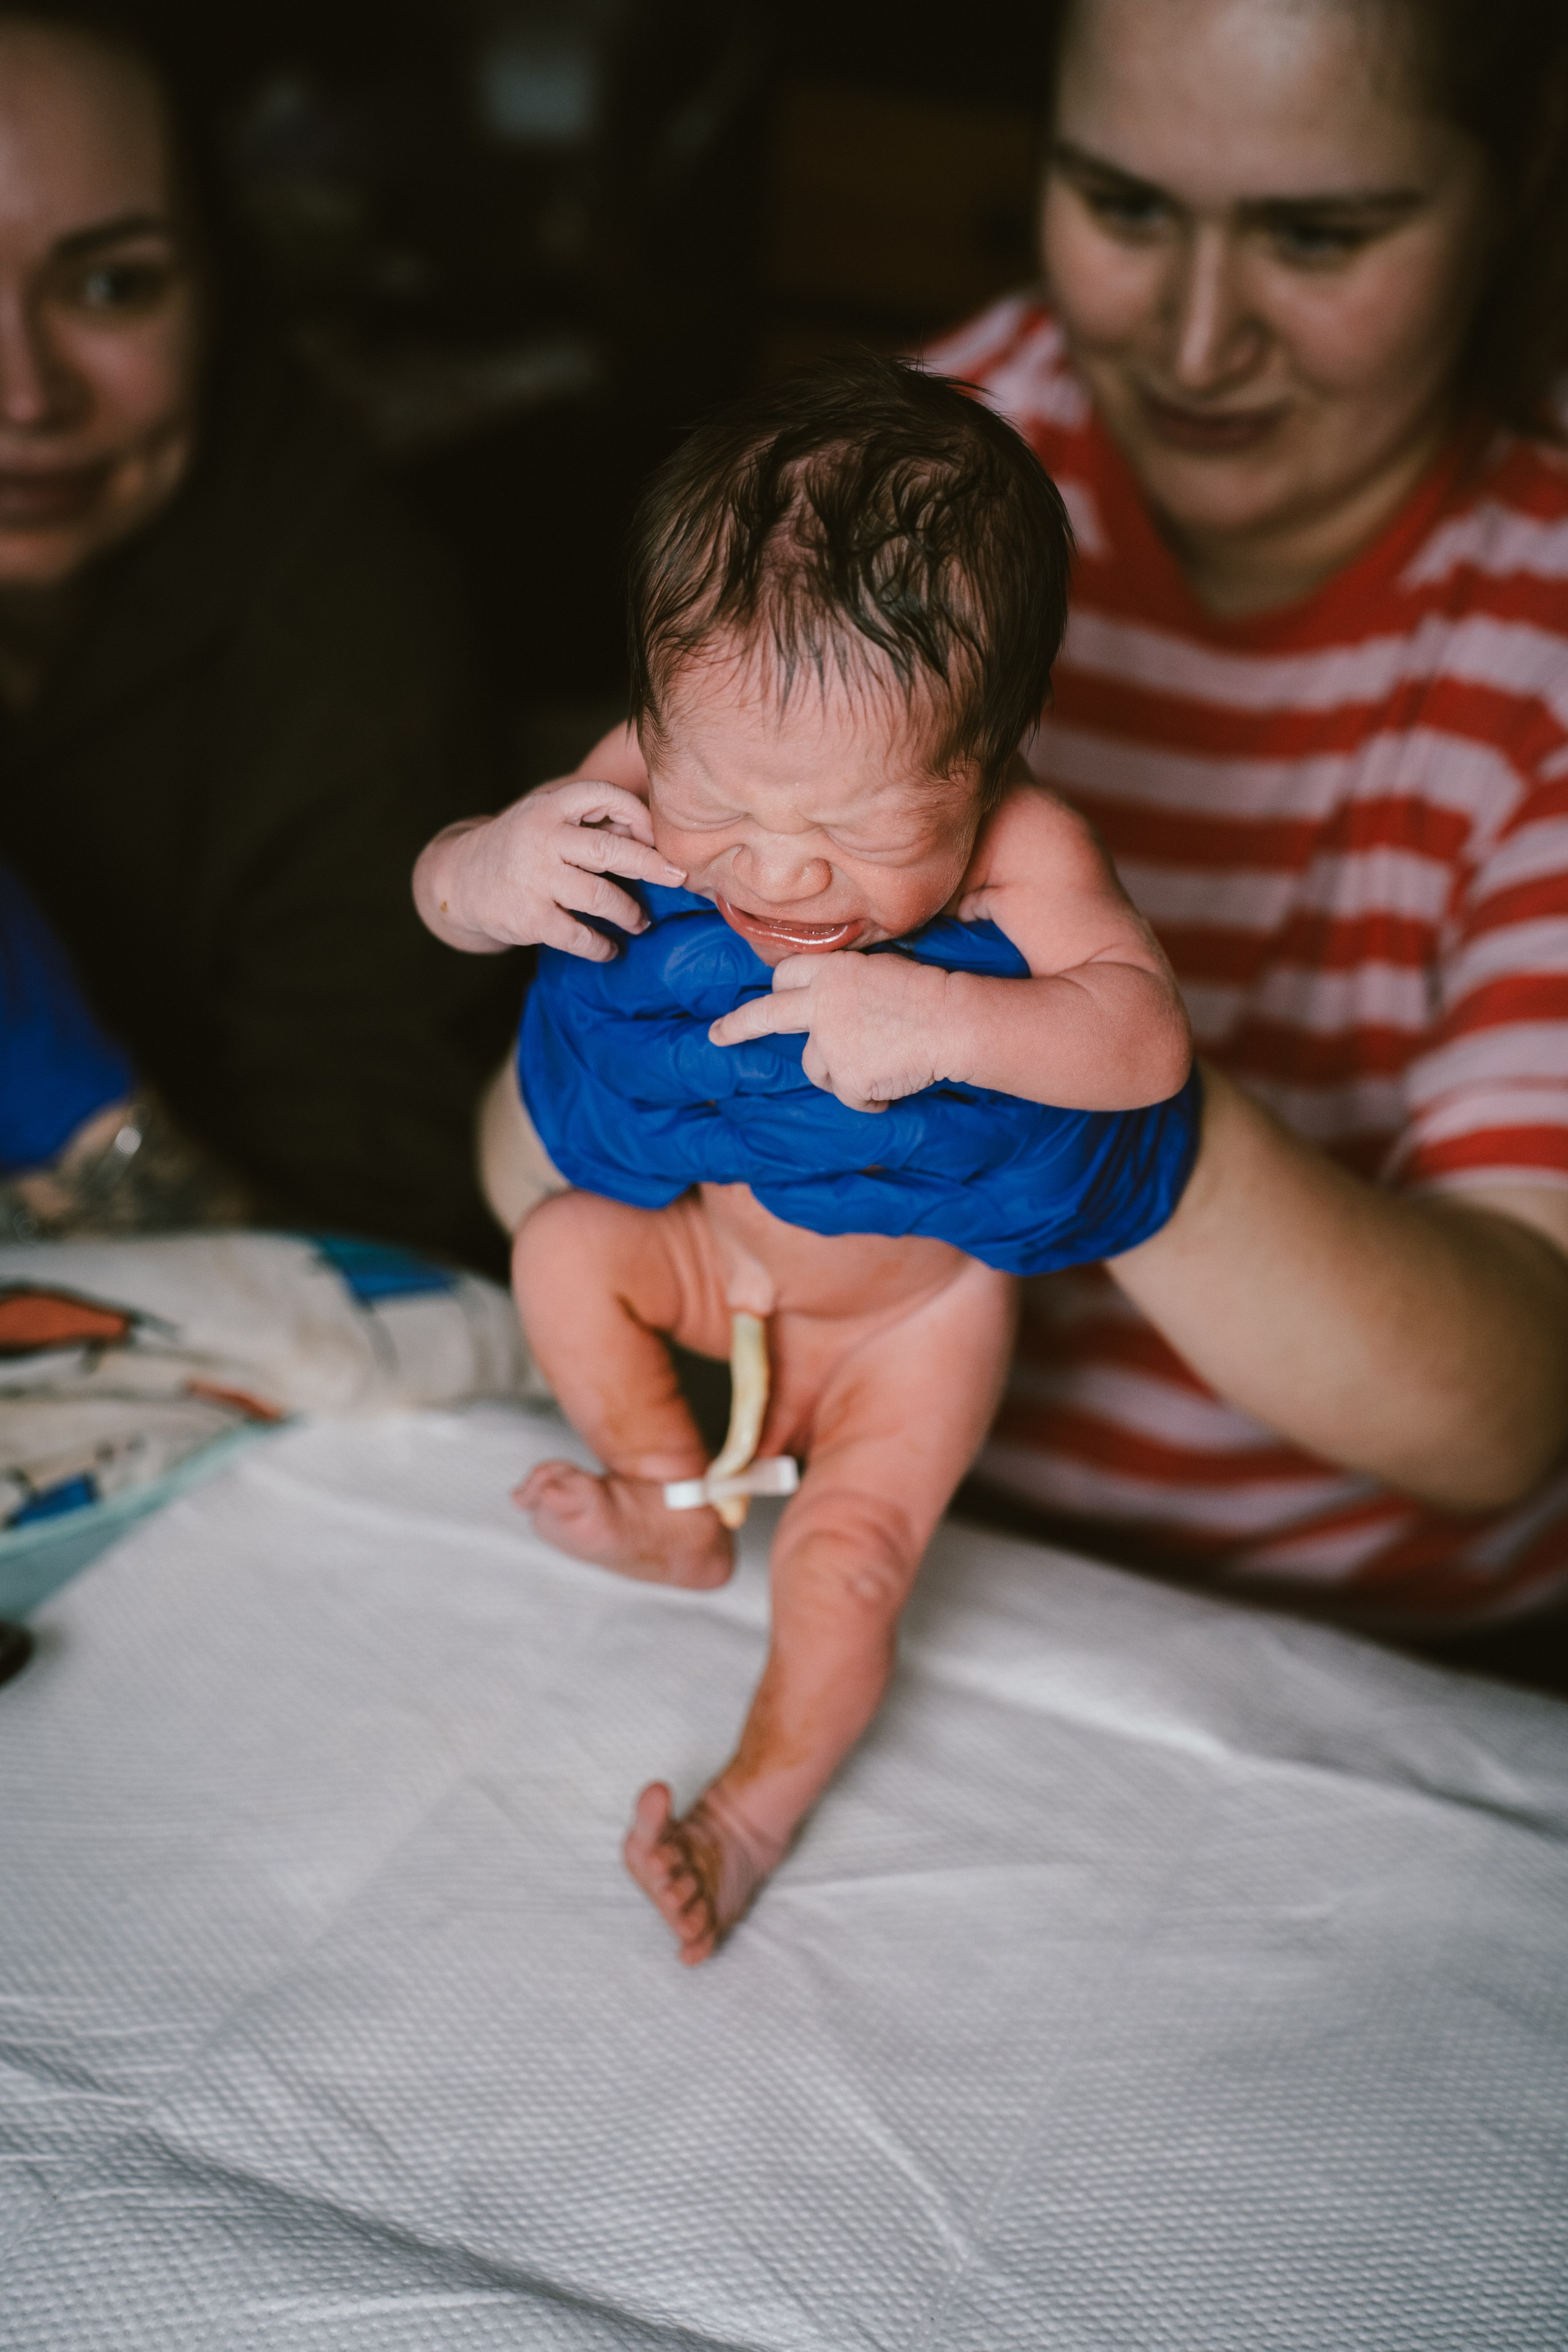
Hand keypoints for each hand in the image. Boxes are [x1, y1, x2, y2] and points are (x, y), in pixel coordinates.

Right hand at [417, 777, 685, 961]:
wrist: (459, 879)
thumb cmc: (521, 846)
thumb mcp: (547, 820)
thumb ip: (593, 822)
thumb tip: (653, 837)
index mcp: (549, 808)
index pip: (602, 796)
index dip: (637, 814)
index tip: (656, 837)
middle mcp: (541, 839)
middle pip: (611, 850)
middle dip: (652, 866)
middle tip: (678, 879)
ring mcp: (535, 880)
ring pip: (601, 898)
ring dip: (630, 913)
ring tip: (641, 922)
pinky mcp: (530, 918)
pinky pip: (580, 936)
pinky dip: (602, 946)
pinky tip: (610, 949)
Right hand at [623, 1780, 786, 1964]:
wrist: (737, 1845)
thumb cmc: (690, 1837)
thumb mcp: (669, 1821)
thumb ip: (656, 1808)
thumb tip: (656, 1790)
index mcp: (647, 1855)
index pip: (644, 1853)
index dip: (654, 1856)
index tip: (659, 1858)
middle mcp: (664, 1886)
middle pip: (666, 1888)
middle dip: (672, 1890)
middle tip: (678, 1889)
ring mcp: (688, 1907)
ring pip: (684, 1915)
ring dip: (687, 1919)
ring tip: (696, 1920)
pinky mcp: (710, 1923)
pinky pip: (701, 1940)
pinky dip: (696, 1949)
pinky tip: (691, 1955)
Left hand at [707, 949, 951, 1111]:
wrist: (955, 1021)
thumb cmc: (930, 994)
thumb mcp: (880, 972)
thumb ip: (847, 984)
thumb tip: (832, 1006)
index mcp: (830, 972)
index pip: (786, 976)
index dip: (780, 989)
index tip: (763, 995)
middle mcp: (819, 1004)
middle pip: (765, 1015)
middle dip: (737, 1026)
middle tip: (716, 1035)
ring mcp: (828, 1041)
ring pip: (816, 1069)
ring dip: (841, 1073)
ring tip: (882, 1064)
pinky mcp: (844, 1076)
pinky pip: (850, 1097)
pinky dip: (870, 1097)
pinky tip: (894, 1082)